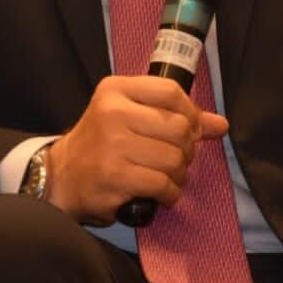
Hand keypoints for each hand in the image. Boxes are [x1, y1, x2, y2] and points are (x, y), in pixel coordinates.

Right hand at [45, 75, 227, 224]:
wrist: (61, 177)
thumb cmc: (101, 143)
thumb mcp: (130, 116)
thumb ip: (174, 115)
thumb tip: (221, 124)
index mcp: (116, 89)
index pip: (171, 91)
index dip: (191, 112)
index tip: (190, 129)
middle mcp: (112, 112)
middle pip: (179, 127)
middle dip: (187, 149)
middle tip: (177, 158)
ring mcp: (112, 144)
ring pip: (174, 158)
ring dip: (179, 174)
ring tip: (168, 177)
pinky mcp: (115, 176)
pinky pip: (162, 184)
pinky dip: (170, 193)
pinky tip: (161, 193)